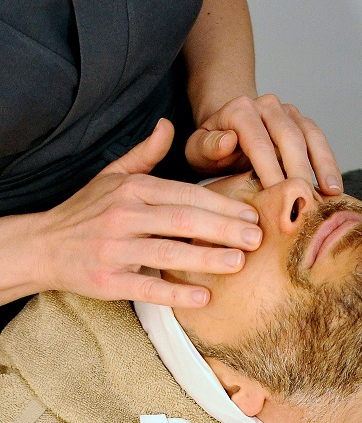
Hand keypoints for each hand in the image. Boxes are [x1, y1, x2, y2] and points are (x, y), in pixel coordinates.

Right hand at [31, 119, 261, 307]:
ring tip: (239, 263)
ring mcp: (115, 249)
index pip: (185, 194)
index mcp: (132, 189)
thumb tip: (168, 126)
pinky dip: (176, 293)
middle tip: (257, 238)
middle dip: (223, 228)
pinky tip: (204, 297)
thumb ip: (145, 154)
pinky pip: (147, 286)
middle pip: (183, 220)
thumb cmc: (85, 212)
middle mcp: (124, 216)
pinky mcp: (108, 280)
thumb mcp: (111, 176)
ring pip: (168, 252)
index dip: (220, 204)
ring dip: (206, 258)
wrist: (43, 246)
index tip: (251, 214)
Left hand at [185, 93, 342, 194]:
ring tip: (331, 193)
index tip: (279, 196)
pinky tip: (334, 187)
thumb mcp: (197, 150)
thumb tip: (229, 141)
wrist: (226, 130)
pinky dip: (328, 163)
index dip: (270, 170)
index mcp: (239, 111)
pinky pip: (319, 140)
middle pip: (288, 137)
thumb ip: (207, 147)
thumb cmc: (211, 148)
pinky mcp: (302, 123)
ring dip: (322, 164)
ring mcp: (287, 113)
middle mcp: (266, 106)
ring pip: (310, 135)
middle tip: (306, 200)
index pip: (258, 141)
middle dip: (299, 170)